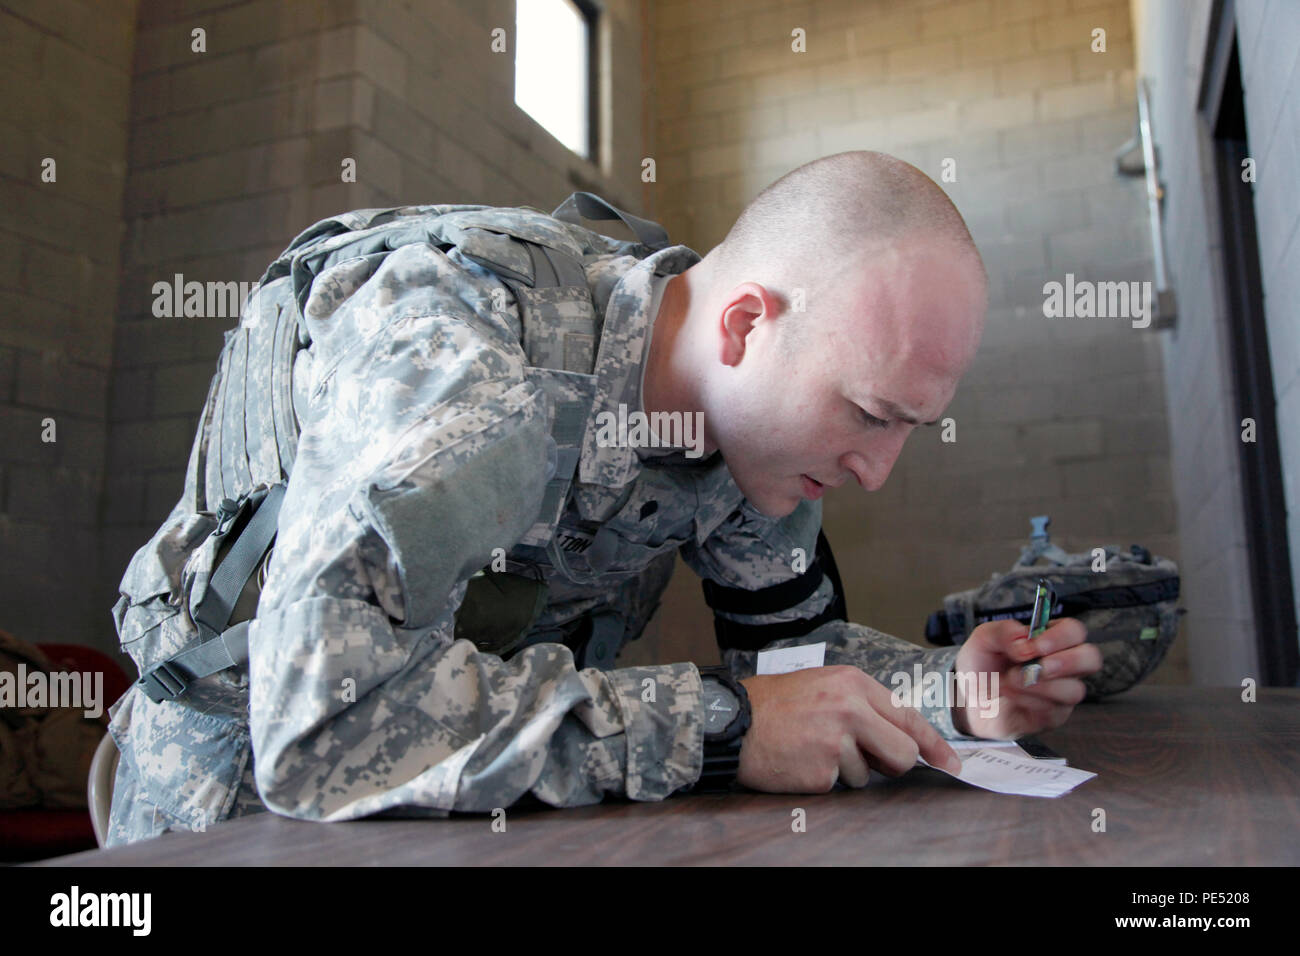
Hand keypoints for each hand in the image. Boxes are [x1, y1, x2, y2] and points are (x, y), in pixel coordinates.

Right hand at [735, 665, 963, 792]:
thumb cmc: (774, 704)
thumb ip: (861, 705)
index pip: (908, 717)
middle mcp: (850, 709)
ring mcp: (836, 742)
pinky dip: (822, 779)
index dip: (935, 745)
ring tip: (811, 748)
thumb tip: (900, 737)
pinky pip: (838, 786)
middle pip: (903, 753)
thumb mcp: (822, 686)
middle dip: (893, 764)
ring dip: (845, 770)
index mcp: (852, 683)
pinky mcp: (821, 772)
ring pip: (867, 774)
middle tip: (871, 761)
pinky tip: (800, 760)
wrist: (731, 720)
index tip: (951, 763)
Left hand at [952, 617, 1101, 738]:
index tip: (1034, 645)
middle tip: (1038, 666)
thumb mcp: (984, 640)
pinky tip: (1010, 696)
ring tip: (1009, 681)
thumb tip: (1025, 641)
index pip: (1074, 632)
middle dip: (1067, 661)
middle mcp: (1063, 665)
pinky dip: (1028, 700)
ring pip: (1074, 689)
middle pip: (1091, 658)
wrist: (969, 699)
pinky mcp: (1053, 717)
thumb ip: (1003, 631)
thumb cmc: (983, 666)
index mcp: (1050, 640)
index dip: (1060, 637)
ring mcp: (1061, 693)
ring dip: (1038, 684)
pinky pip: (1053, 710)